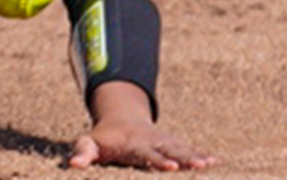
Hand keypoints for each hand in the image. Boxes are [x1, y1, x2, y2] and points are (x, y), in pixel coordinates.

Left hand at [69, 83, 216, 170]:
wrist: (120, 119)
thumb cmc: (103, 138)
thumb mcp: (89, 143)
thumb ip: (82, 152)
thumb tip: (72, 164)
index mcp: (132, 144)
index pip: (145, 154)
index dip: (158, 160)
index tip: (170, 167)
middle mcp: (150, 141)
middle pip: (167, 150)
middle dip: (181, 157)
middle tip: (195, 166)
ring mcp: (162, 141)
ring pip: (180, 148)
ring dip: (194, 155)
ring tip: (209, 163)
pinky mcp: (170, 142)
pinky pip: (187, 147)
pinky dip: (199, 153)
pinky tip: (214, 161)